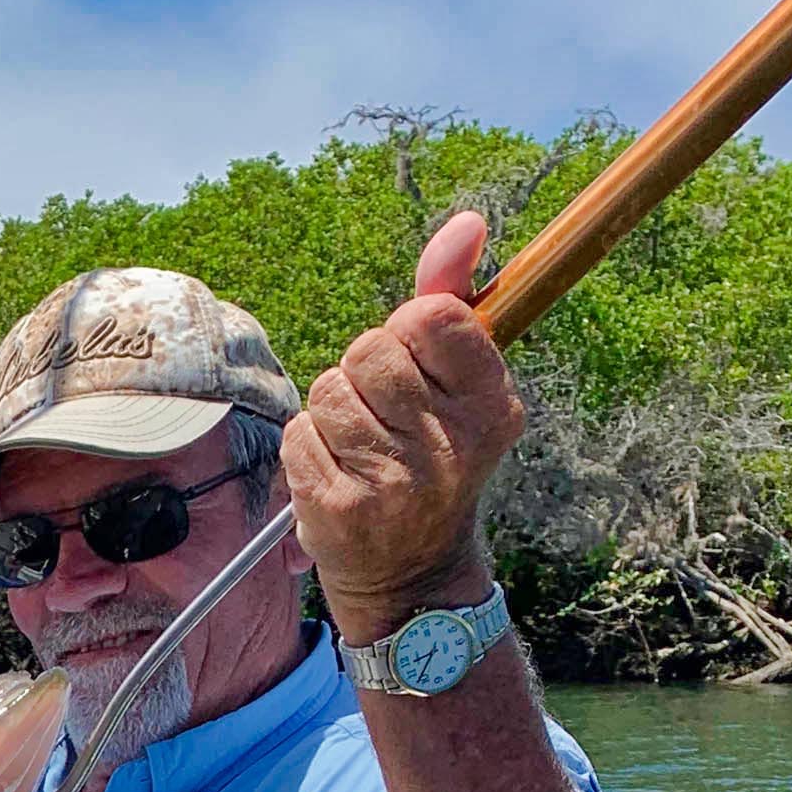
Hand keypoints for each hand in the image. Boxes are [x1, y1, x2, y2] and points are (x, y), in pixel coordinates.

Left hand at [282, 209, 526, 644]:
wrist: (411, 570)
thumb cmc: (432, 454)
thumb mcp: (459, 383)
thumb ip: (453, 300)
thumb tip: (468, 221)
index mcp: (491, 405)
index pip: (432, 316)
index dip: (409, 329)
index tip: (416, 362)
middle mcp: (450, 445)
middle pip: (370, 347)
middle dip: (366, 371)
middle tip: (386, 414)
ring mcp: (394, 481)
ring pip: (329, 388)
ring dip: (335, 410)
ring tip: (362, 446)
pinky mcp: (339, 507)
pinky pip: (299, 431)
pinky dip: (309, 446)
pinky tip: (338, 472)